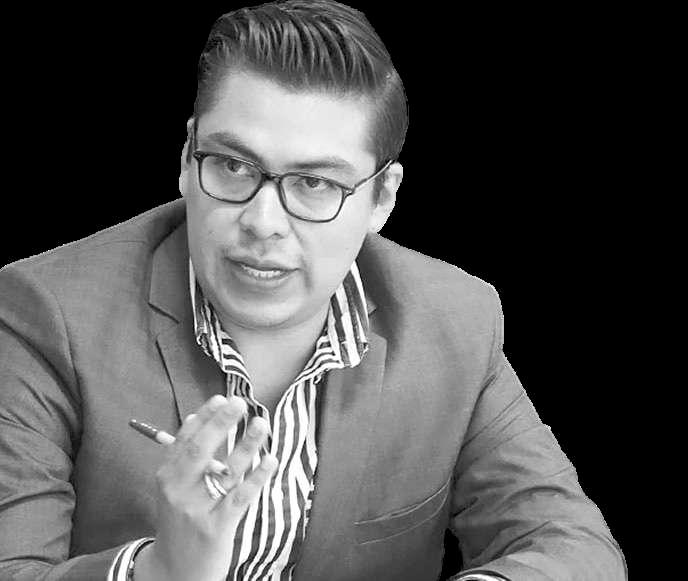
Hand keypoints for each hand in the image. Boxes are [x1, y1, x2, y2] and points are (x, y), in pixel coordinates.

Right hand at [135, 395, 277, 580]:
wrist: (173, 572)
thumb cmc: (179, 521)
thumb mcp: (173, 489)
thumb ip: (183, 456)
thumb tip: (194, 418)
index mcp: (167, 476)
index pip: (185, 439)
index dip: (205, 417)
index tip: (222, 398)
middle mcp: (178, 490)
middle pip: (201, 450)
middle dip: (220, 424)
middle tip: (239, 403)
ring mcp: (197, 509)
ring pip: (225, 471)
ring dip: (246, 445)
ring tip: (261, 424)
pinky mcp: (217, 527)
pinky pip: (240, 497)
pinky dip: (257, 477)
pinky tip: (270, 460)